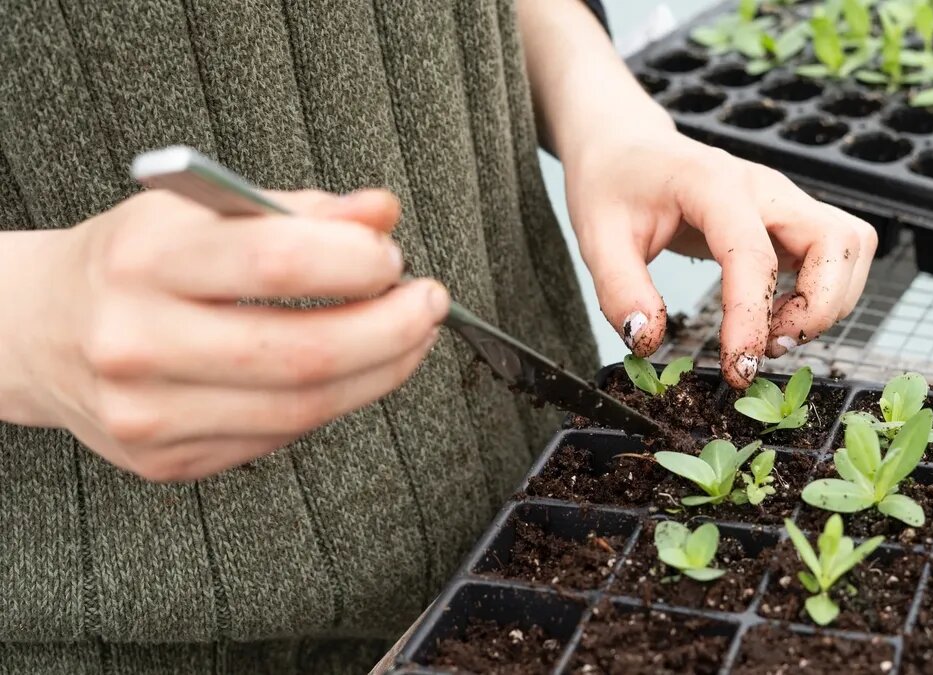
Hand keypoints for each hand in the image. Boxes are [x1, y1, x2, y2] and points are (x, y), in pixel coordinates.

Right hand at [0, 189, 446, 481]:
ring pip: (302, 410)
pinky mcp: (167, 461)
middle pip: (304, 353)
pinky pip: (278, 439)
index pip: (277, 262)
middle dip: (392, 330)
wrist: (37, 329)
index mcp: (146, 260)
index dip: (358, 262)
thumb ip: (301, 209)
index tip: (393, 256)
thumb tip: (383, 213)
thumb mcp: (204, 211)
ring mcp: (149, 413)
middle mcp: (138, 341)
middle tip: (429, 305)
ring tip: (408, 338)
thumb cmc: (132, 260)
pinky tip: (348, 373)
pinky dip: (330, 404)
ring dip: (379, 373)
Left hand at [565, 130, 876, 388]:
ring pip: (850, 246)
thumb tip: (649, 341)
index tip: (738, 367)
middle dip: (820, 308)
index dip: (752, 318)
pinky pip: (837, 254)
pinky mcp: (790, 219)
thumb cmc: (613, 184)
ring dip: (830, 301)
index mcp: (713, 184)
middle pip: (838, 241)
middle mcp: (764, 186)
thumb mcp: (596, 236)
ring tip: (775, 333)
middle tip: (771, 346)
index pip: (753, 255)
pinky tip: (777, 316)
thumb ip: (620, 291)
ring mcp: (784, 200)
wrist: (626, 146)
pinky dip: (825, 293)